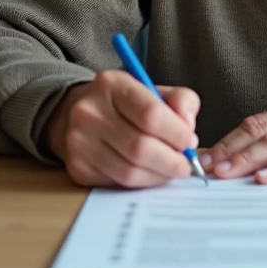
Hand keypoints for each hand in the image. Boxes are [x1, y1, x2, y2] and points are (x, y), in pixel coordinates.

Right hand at [45, 70, 200, 188]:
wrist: (78, 115)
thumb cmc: (126, 104)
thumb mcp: (155, 90)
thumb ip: (181, 101)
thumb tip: (188, 128)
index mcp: (112, 84)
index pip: (150, 114)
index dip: (176, 133)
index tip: (189, 142)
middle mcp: (89, 112)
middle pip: (140, 147)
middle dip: (171, 161)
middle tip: (185, 165)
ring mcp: (79, 142)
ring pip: (129, 171)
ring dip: (158, 176)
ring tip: (171, 170)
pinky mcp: (77, 167)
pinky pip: (117, 183)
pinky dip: (141, 182)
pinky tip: (150, 174)